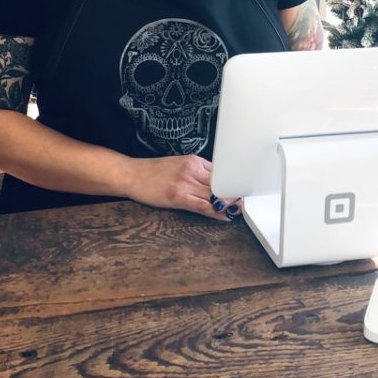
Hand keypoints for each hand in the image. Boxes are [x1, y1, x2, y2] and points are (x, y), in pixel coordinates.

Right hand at [126, 155, 240, 222]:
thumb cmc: (153, 172)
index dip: (233, 182)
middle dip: (234, 194)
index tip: (242, 189)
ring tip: (238, 211)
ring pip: (214, 195)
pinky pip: (203, 206)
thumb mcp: (178, 164)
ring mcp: (185, 183)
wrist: (132, 174)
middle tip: (245, 202)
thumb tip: (215, 182)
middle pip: (221, 183)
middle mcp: (191, 169)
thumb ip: (197, 172)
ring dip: (229, 205)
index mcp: (193, 160)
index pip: (221, 172)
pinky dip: (216, 212)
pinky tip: (224, 217)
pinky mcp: (178, 196)